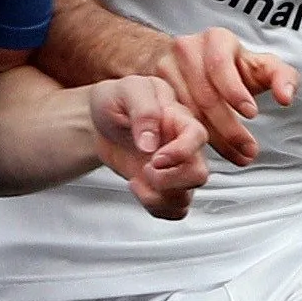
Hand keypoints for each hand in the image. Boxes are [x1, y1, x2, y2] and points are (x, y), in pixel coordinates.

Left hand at [88, 74, 209, 218]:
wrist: (103, 120)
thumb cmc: (118, 100)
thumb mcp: (126, 92)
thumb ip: (143, 111)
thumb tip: (150, 142)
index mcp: (179, 119)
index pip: (197, 138)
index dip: (181, 152)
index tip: (156, 157)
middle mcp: (184, 147)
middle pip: (198, 174)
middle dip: (169, 180)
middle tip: (146, 169)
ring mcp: (176, 169)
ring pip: (186, 197)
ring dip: (159, 197)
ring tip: (138, 178)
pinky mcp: (164, 186)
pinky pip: (174, 209)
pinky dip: (155, 207)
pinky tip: (138, 186)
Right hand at [158, 27, 297, 166]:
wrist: (189, 63)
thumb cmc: (232, 68)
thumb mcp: (259, 67)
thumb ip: (282, 77)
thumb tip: (286, 97)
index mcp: (216, 39)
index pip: (222, 65)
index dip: (236, 92)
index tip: (252, 114)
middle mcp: (187, 48)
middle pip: (206, 94)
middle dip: (230, 127)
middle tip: (249, 148)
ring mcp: (166, 67)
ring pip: (189, 111)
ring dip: (215, 139)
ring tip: (238, 156)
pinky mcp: (153, 87)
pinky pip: (171, 118)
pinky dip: (191, 138)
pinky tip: (209, 151)